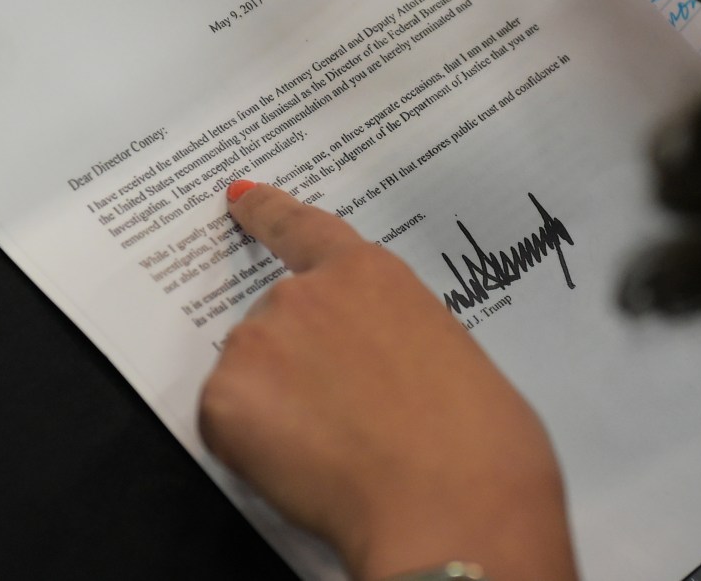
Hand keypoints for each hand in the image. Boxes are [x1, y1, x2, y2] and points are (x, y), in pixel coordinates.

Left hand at [198, 182, 577, 580]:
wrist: (451, 502)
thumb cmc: (475, 441)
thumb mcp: (447, 354)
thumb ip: (390, 338)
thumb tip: (368, 370)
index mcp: (370, 276)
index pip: (301, 229)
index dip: (267, 213)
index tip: (241, 199)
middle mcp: (305, 294)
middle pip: (276, 322)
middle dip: (298, 364)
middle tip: (349, 418)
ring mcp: (259, 342)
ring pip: (251, 374)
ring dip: (278, 406)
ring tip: (342, 449)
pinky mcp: (225, 399)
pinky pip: (229, 423)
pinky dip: (255, 448)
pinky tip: (310, 466)